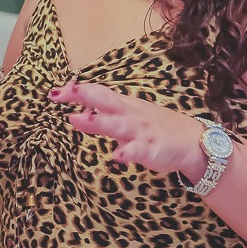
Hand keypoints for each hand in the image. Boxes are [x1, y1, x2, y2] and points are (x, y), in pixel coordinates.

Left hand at [49, 80, 204, 172]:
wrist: (192, 142)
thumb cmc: (155, 128)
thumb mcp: (128, 117)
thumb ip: (103, 115)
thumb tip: (78, 110)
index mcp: (124, 106)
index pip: (97, 93)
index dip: (76, 91)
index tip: (54, 92)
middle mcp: (130, 115)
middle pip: (105, 100)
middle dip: (83, 95)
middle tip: (60, 94)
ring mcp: (141, 131)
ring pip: (117, 124)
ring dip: (97, 121)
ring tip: (77, 119)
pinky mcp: (152, 150)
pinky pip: (138, 151)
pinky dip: (128, 153)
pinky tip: (117, 157)